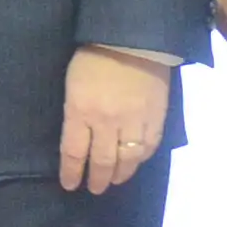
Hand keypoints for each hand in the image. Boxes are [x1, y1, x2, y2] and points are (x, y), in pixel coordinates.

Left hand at [57, 47, 171, 193]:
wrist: (133, 37)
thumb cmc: (93, 56)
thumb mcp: (72, 83)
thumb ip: (75, 112)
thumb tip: (79, 136)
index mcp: (80, 111)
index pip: (74, 152)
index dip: (72, 172)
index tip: (70, 185)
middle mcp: (106, 122)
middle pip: (102, 161)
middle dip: (97, 179)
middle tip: (95, 188)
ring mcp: (134, 121)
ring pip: (127, 159)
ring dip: (120, 174)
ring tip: (115, 180)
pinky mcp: (155, 117)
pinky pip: (149, 146)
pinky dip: (142, 158)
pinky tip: (136, 161)